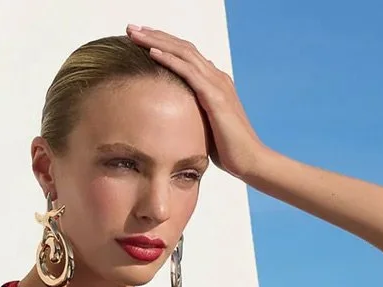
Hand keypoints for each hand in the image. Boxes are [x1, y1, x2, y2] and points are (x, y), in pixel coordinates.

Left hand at [126, 24, 265, 180]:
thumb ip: (195, 116)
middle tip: (132, 28)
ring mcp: (217, 84)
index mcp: (215, 82)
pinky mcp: (215, 97)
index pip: (186, 55)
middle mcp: (216, 77)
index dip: (164, 44)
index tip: (141, 39)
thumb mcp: (207, 127)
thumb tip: (177, 119)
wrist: (251, 161)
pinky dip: (170, 59)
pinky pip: (189, 72)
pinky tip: (152, 52)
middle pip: (182, 47)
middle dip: (156, 35)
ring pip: (183, 53)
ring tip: (136, 33)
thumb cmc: (229, 150)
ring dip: (157, 41)